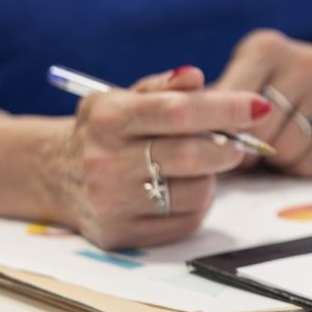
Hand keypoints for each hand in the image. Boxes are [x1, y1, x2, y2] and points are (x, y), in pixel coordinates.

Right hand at [41, 67, 269, 249]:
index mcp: (109, 118)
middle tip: (237, 144)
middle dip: (228, 147)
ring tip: (193, 168)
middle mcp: (105, 162)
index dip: (225, 108)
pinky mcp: (119, 235)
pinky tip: (177, 191)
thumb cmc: (104, 130)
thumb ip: (162, 87)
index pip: (178, 112)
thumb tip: (195, 76)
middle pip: (191, 156)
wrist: (52, 174)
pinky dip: (194, 205)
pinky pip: (184, 222)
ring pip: (195, 193)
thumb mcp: (123, 97)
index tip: (259, 106)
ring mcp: (110, 203)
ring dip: (209, 178)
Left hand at [214, 30, 311, 177]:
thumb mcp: (229, 81)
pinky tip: (294, 149)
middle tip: (244, 147)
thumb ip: (205, 105)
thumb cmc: (256, 87)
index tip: (219, 140)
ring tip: (271, 145)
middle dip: (247, 149)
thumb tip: (186, 137)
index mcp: (266, 47)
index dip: (222, 132)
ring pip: (287, 151)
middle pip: (261, 131)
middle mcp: (307, 60)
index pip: (234, 104)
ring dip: (272, 160)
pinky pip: (311, 165)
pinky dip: (295, 168)